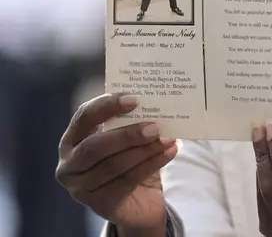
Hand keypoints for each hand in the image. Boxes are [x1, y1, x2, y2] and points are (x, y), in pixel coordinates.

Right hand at [55, 93, 177, 233]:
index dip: (107, 106)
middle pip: (95, 146)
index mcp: (72, 139)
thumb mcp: (126, 139)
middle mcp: (69, 164)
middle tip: (155, 127)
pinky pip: (128, 180)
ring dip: (145, 150)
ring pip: (114, 165)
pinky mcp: (100, 204)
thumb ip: (132, 122)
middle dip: (127, 135)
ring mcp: (81, 188)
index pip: (84, 116)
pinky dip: (152, 164)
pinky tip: (170, 152)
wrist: (138, 202)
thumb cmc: (130, 160)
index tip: (134, 99)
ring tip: (169, 138)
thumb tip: (157, 102)